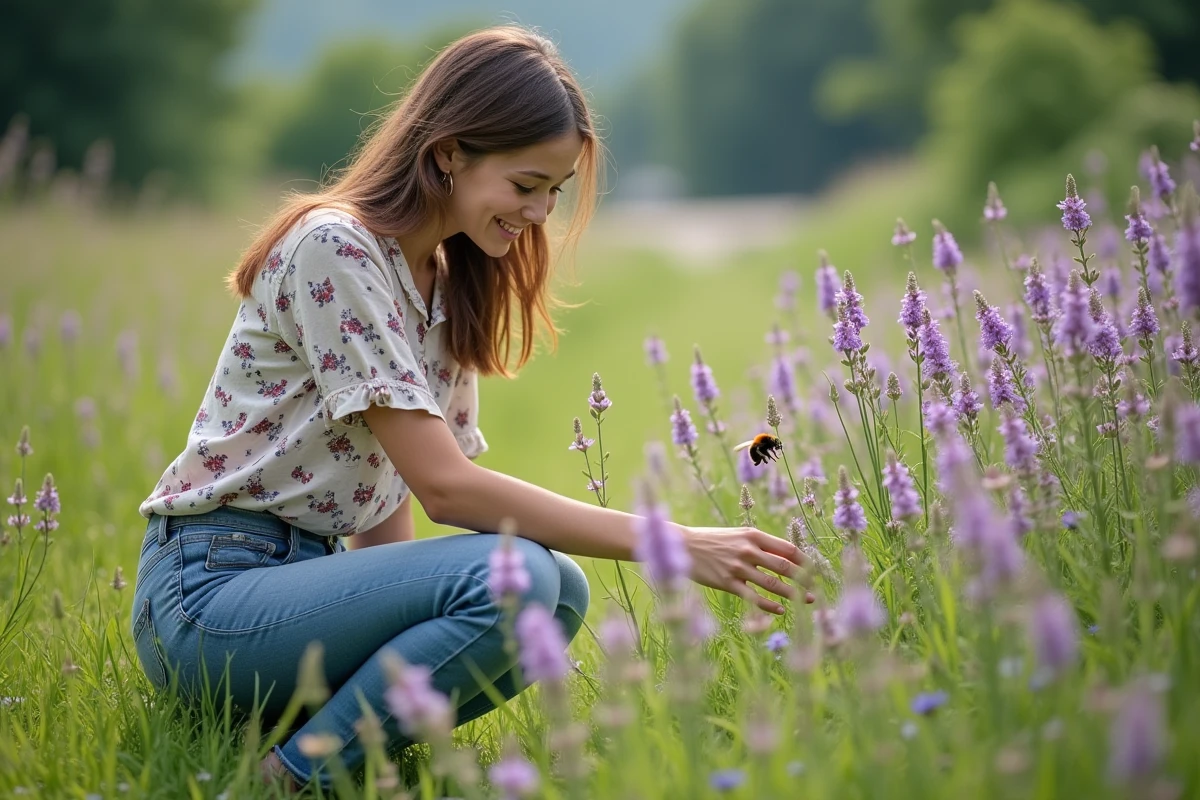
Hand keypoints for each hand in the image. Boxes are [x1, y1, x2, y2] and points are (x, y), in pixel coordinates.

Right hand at [682, 525, 804, 614]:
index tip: (815, 570)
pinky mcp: (727, 582)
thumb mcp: (738, 535)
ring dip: (793, 594)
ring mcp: (738, 567)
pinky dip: (769, 605)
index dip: (805, 560)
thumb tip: (786, 556)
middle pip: (784, 567)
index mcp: (753, 535)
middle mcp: (748, 550)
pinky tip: (781, 610)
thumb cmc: (713, 540)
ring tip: (806, 601)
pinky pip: (753, 597)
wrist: (685, 546)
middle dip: (804, 579)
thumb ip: (759, 544)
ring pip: (772, 584)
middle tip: (816, 589)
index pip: (787, 548)